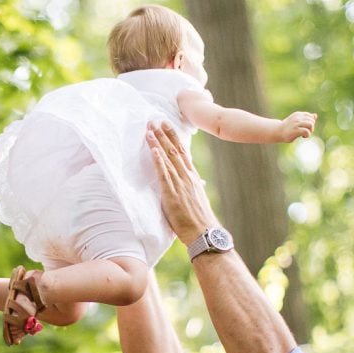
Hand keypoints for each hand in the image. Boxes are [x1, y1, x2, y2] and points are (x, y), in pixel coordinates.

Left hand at [146, 121, 219, 245]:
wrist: (204, 233)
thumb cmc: (198, 219)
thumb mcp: (195, 199)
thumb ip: (189, 188)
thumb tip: (187, 183)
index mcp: (192, 177)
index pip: (182, 152)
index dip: (173, 138)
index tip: (167, 126)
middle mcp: (187, 177)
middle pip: (174, 150)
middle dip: (164, 134)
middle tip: (155, 120)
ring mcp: (180, 184)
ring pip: (167, 158)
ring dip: (158, 143)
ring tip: (150, 129)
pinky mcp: (172, 194)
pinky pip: (164, 174)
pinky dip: (158, 161)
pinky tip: (153, 150)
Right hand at [278, 111, 316, 142]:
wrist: (277, 132)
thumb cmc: (288, 127)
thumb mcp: (297, 121)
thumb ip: (306, 118)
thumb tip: (315, 115)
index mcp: (298, 114)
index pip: (310, 116)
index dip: (311, 123)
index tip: (305, 127)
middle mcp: (297, 117)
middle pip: (312, 120)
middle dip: (311, 127)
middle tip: (305, 132)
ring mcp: (296, 123)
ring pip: (310, 124)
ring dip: (310, 131)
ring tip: (305, 134)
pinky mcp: (295, 130)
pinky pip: (306, 131)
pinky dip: (307, 135)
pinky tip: (302, 136)